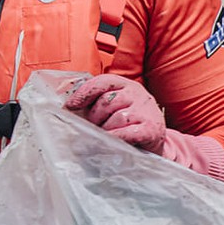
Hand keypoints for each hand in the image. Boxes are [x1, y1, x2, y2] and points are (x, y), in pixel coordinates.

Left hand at [64, 75, 223, 180]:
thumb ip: (95, 102)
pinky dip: (115, 139)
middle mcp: (137, 93)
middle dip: (94, 118)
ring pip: (115, 118)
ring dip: (106, 131)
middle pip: (105, 102)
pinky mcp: (152, 128)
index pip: (101, 82)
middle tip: (95, 128)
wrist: (155, 141)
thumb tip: (69, 107)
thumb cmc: (128, 123)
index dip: (83, 93)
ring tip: (108, 136)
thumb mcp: (114, 107)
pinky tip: (113, 142)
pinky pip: (126, 133)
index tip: (70, 106)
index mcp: (125, 84)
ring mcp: (146, 110)